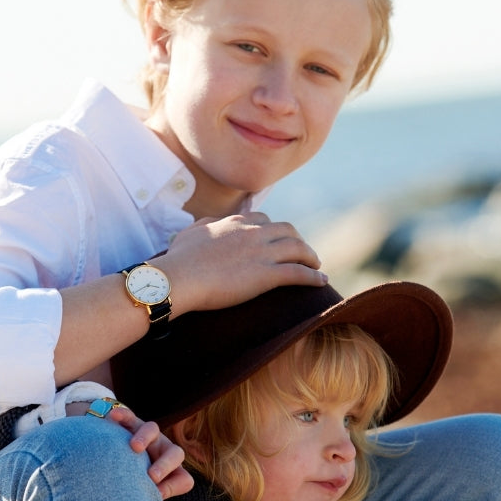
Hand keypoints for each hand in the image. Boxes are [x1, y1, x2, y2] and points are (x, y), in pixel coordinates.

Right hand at [108, 405, 193, 500]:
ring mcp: (149, 437)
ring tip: (134, 447)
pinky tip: (111, 417)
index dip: (174, 487)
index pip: (184, 480)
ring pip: (154, 429)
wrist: (117, 457)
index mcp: (171, 473)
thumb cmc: (132, 483)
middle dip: (165, 465)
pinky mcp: (132, 423)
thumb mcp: (143, 491)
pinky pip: (129, 417)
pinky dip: (122, 416)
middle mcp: (163, 452)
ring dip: (145, 437)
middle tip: (152, 477)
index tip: (158, 494)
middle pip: (175, 453)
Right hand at [160, 212, 327, 314]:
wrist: (179, 277)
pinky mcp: (266, 275)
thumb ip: (205, 224)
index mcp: (235, 222)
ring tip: (316, 266)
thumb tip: (211, 223)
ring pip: (298, 248)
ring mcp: (261, 253)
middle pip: (287, 230)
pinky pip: (298, 272)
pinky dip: (313, 276)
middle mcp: (252, 233)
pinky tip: (322, 281)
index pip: (263, 219)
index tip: (277, 239)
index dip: (273, 230)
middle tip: (302, 253)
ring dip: (310, 256)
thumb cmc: (179, 259)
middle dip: (298, 240)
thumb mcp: (190, 233)